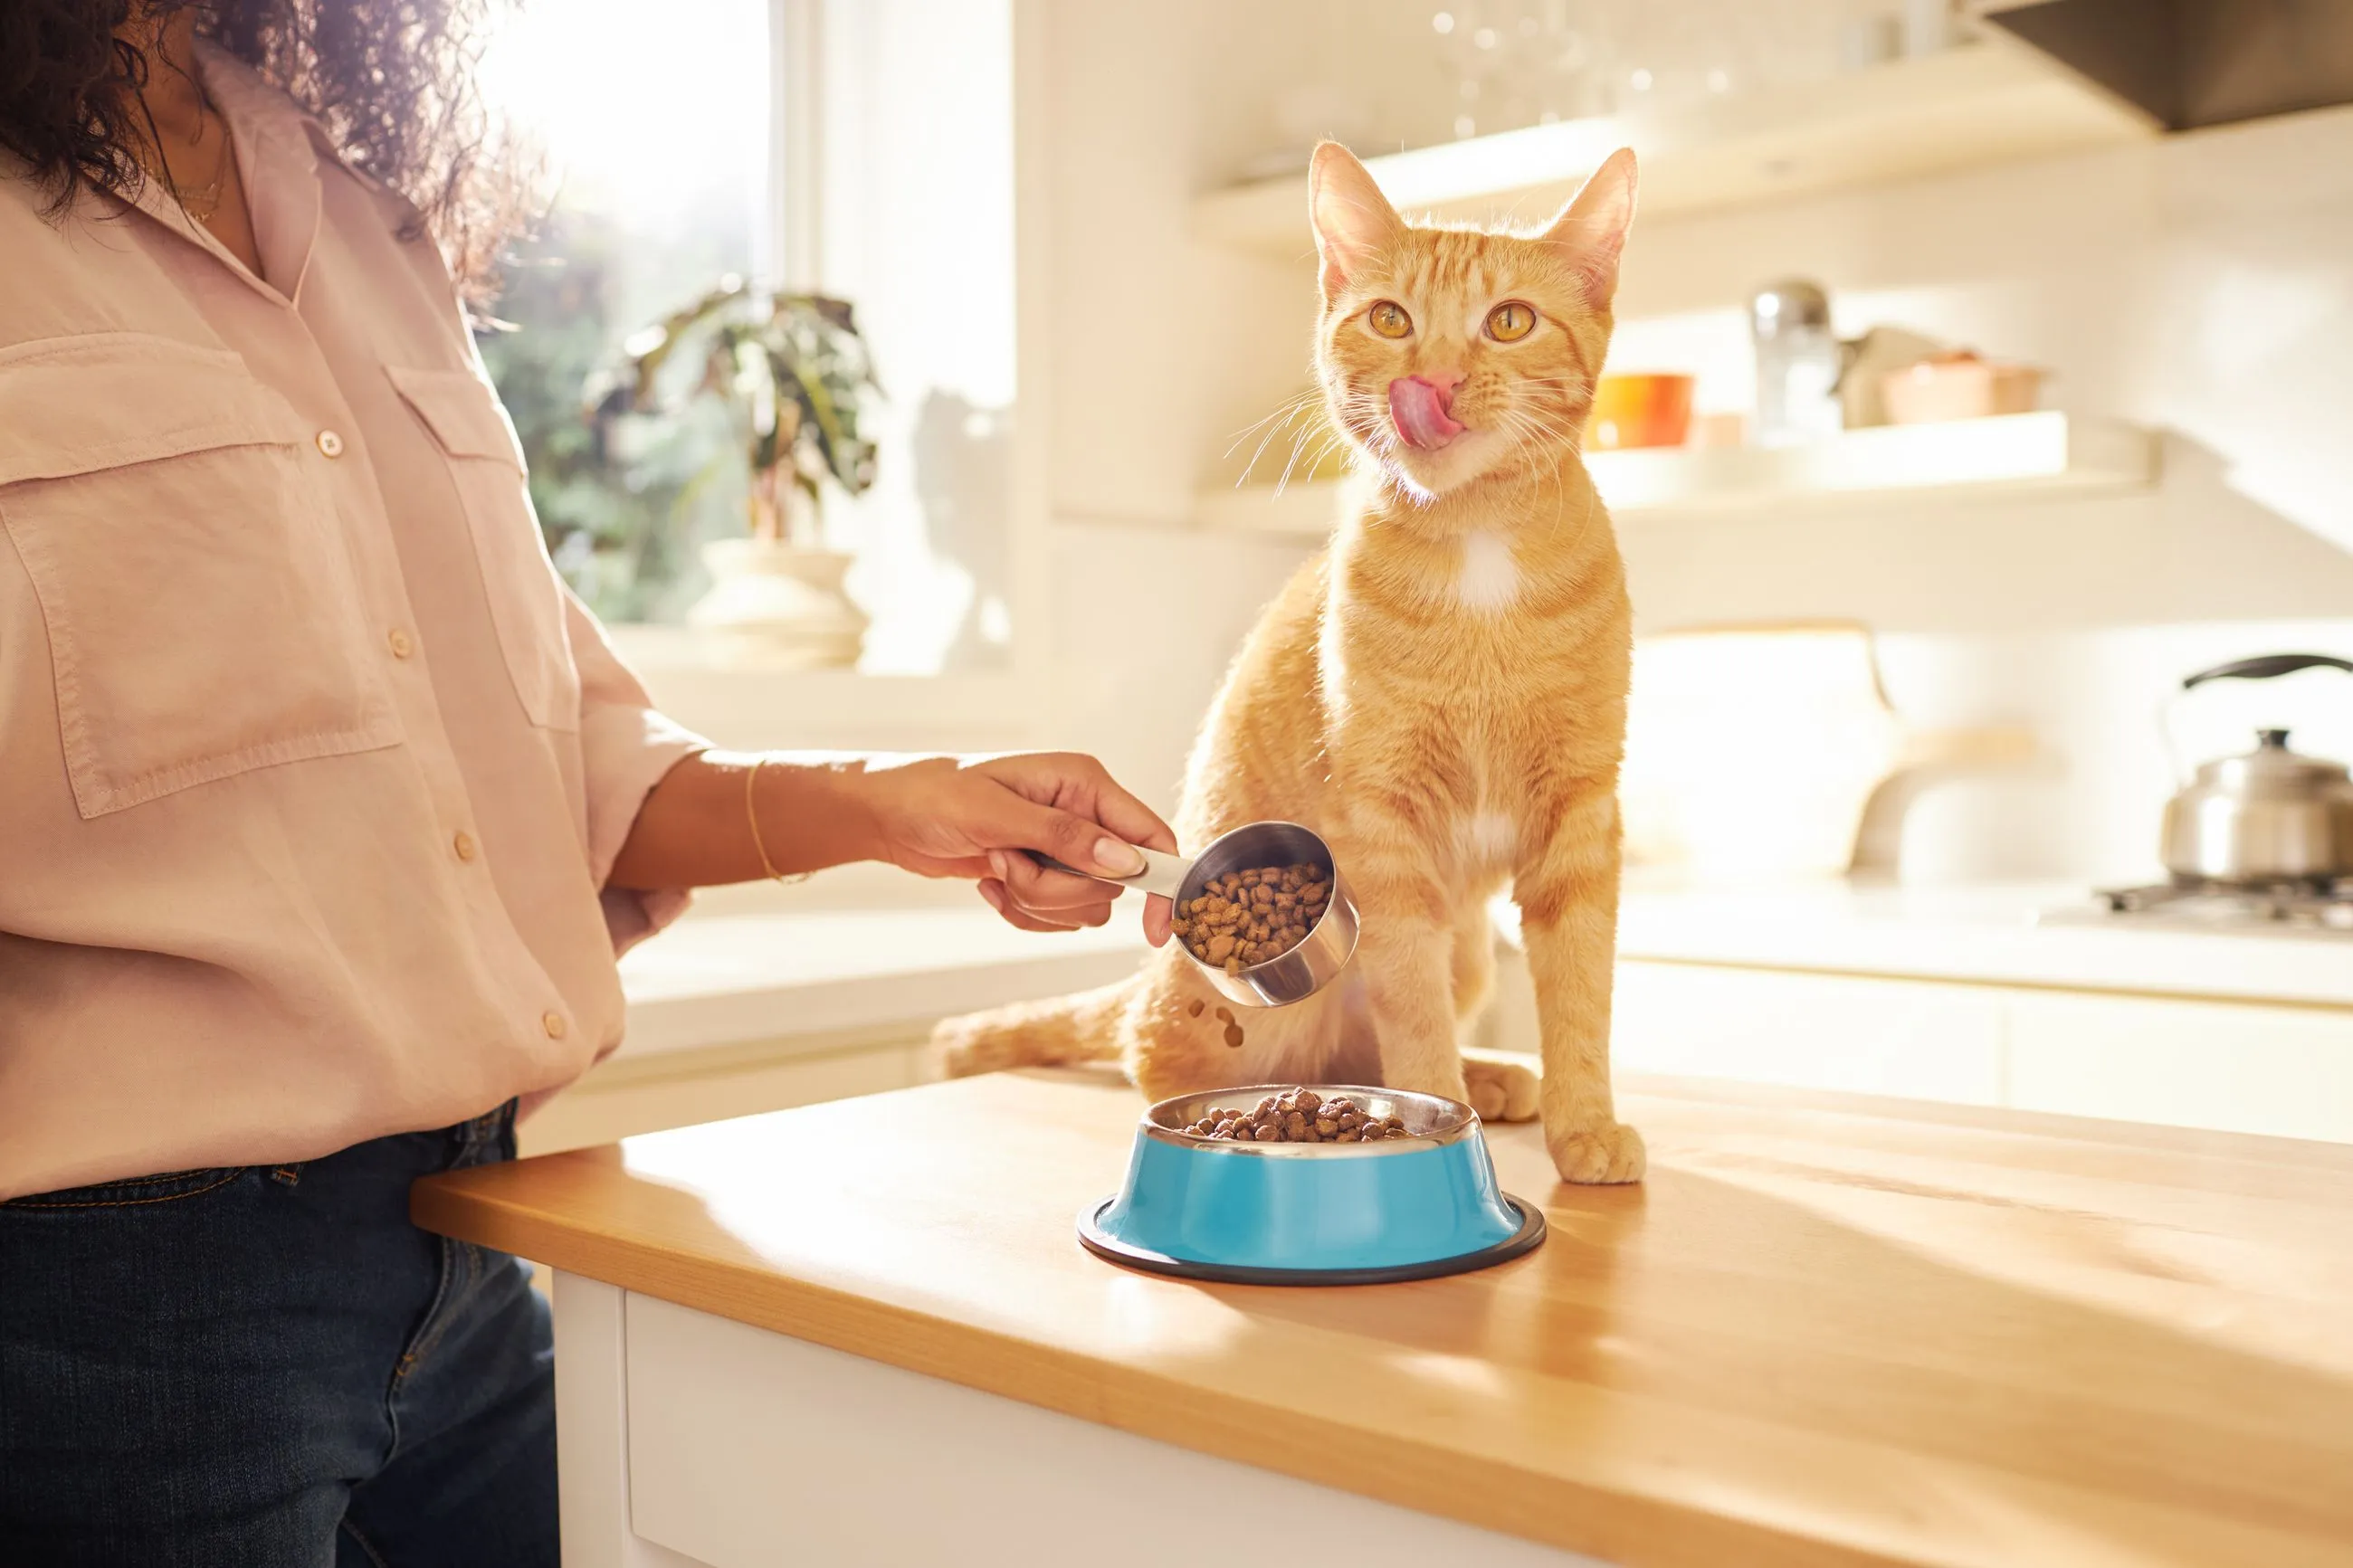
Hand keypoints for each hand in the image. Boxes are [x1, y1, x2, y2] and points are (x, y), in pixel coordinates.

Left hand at [851, 754, 1177, 942]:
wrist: (893, 816)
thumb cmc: (936, 796)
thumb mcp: (996, 814)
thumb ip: (1063, 836)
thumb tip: (1126, 862)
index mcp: (1084, 784)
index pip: (1149, 836)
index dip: (1163, 883)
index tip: (1157, 931)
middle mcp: (1082, 814)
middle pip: (1111, 884)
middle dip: (1056, 890)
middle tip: (1007, 862)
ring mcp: (1064, 848)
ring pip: (1083, 907)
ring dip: (1035, 901)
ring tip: (994, 867)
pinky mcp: (1044, 875)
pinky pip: (1056, 918)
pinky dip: (1021, 911)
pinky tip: (990, 883)